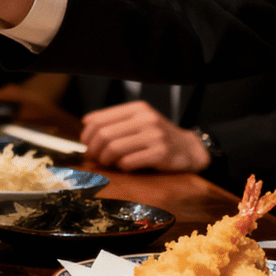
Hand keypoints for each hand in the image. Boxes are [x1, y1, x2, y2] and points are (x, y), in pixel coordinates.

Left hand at [79, 101, 210, 171]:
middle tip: (95, 157)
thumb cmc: (156, 136)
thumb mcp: (139, 121)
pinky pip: (128, 162)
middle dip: (94, 149)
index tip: (86, 144)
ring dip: (105, 159)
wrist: (189, 149)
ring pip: (114, 148)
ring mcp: (155, 136)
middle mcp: (146, 118)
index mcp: (137, 108)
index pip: (99, 119)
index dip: (87, 134)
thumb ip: (115, 120)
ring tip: (108, 162)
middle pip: (104, 135)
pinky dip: (121, 167)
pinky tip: (125, 166)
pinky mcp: (160, 154)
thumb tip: (86, 121)